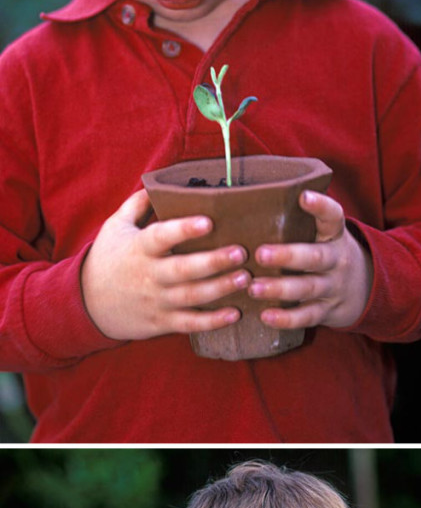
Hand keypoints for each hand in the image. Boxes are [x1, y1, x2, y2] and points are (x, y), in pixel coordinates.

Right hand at [81, 191, 248, 342]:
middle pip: (184, 269)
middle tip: (241, 252)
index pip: (162, 237)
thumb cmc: (107, 260)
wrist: (87, 304)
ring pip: (192, 297)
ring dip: (221, 288)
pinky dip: (212, 322)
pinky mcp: (161, 322)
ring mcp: (156, 301)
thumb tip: (156, 183)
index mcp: (139, 248)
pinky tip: (235, 313)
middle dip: (214, 261)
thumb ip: (136, 205)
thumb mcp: (115, 227)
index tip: (209, 221)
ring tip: (245, 277)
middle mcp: (148, 275)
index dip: (184, 229)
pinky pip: (189, 324)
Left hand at [253, 196, 371, 341]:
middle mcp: (337, 259)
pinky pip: (308, 316)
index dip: (321, 206)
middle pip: (316, 257)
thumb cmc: (326, 253)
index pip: (333, 217)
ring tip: (254, 288)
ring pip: (309, 287)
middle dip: (288, 256)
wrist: (364, 289)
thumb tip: (248, 201)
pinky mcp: (327, 311)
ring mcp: (333, 286)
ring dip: (280, 289)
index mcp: (334, 235)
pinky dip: (287, 318)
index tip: (303, 196)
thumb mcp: (324, 235)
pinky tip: (265, 316)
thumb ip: (299, 222)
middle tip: (260, 254)